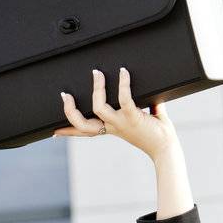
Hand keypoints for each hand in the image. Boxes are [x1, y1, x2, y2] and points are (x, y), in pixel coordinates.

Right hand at [53, 67, 179, 160]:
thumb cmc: (159, 137)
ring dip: (96, 89)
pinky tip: (123, 72)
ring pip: (98, 108)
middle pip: (83, 125)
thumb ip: (149, 107)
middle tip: (64, 95)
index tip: (54, 131)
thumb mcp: (148, 121)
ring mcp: (122, 123)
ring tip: (96, 73)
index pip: (85, 132)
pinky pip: (124, 99)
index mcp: (112, 129)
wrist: (168, 150)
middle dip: (70, 111)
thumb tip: (155, 95)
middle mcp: (113, 127)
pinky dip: (123, 84)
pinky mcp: (134, 118)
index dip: (69, 131)